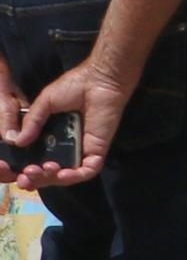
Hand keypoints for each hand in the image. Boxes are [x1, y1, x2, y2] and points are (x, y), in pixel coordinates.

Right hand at [5, 57, 125, 190]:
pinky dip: (75, 176)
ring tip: (41, 171)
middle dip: (36, 178)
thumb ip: (33, 122)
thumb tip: (18, 142)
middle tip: (26, 176)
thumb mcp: (45, 103)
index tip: (15, 172)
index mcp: (51, 137)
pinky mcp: (97, 150)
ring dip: (52, 179)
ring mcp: (82, 150)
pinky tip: (62, 173)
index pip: (36, 159)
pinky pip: (87, 170)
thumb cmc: (73, 87)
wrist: (98, 80)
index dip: (25, 169)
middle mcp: (65, 147)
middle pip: (49, 172)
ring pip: (67, 175)